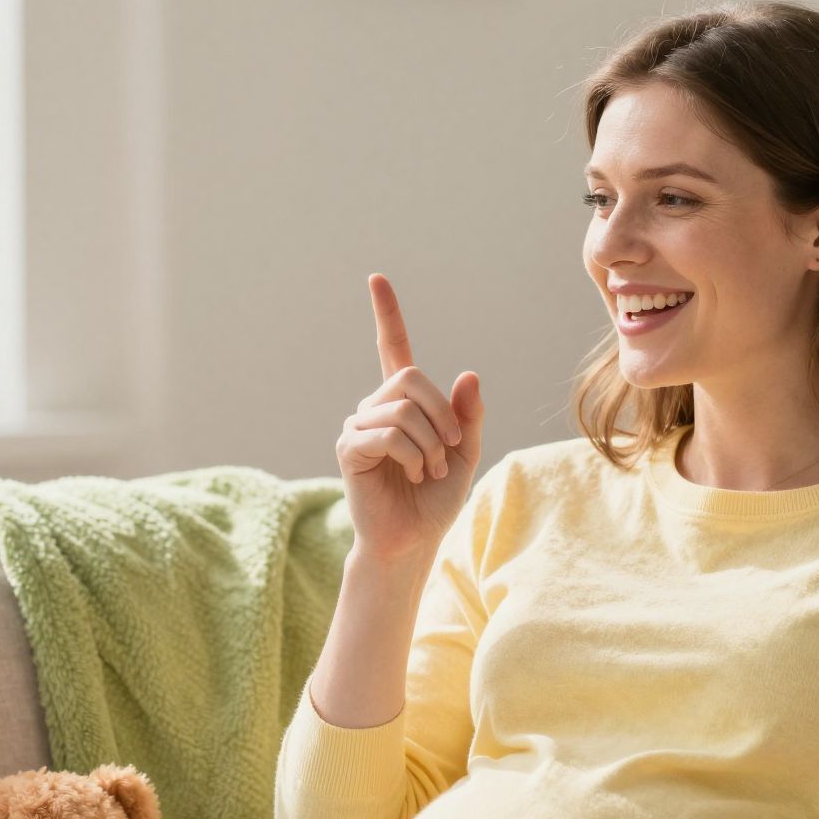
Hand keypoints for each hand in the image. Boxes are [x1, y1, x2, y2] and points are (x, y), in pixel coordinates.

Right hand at [337, 273, 483, 564]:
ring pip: (404, 409)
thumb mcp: (465, 454)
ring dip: (431, 444)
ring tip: (430, 471)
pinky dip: (413, 455)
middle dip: (442, 414)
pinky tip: (413, 474)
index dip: (387, 315)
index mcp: (404, 404)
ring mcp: (359, 426)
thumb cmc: (435, 500)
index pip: (392, 349)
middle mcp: (376, 408)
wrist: (413, 540)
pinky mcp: (350, 448)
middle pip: (412, 378)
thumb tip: (468, 374)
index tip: (377, 279)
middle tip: (448, 451)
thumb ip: (468, 416)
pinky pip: (389, 433)